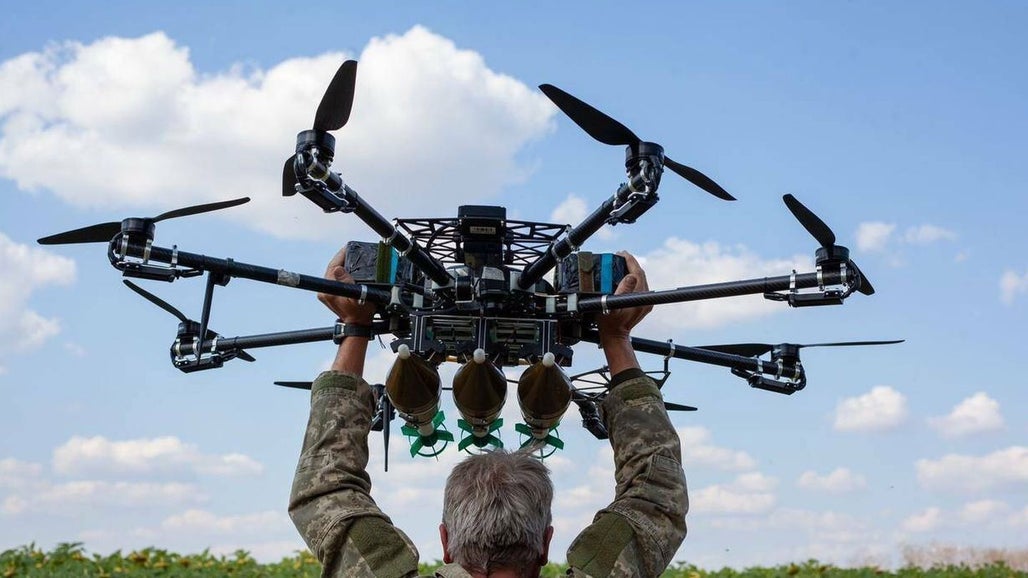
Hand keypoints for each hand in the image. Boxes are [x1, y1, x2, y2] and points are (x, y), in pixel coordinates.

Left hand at [318, 246, 376, 324]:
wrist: (358, 324)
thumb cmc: (361, 313)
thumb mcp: (358, 297)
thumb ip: (348, 282)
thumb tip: (339, 269)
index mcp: (328, 291)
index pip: (333, 266)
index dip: (341, 255)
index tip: (349, 247)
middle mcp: (323, 292)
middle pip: (332, 268)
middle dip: (342, 258)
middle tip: (353, 250)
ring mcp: (325, 294)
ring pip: (333, 272)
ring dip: (343, 265)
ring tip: (352, 257)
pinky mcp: (328, 295)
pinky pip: (334, 278)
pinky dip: (341, 272)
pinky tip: (349, 269)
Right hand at [596, 251, 650, 374]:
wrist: (614, 336)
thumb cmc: (609, 322)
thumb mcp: (610, 305)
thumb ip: (621, 290)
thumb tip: (630, 276)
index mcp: (639, 298)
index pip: (637, 273)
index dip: (630, 261)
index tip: (621, 254)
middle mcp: (645, 299)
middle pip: (640, 274)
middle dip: (631, 263)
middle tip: (620, 256)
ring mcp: (645, 302)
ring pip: (641, 279)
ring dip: (632, 270)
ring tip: (621, 263)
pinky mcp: (644, 305)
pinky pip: (640, 286)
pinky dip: (633, 278)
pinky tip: (625, 276)